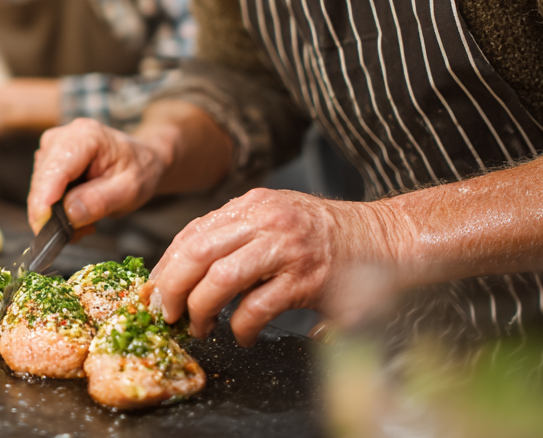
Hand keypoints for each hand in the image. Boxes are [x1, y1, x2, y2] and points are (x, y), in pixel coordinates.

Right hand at [27, 118, 170, 232]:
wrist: (140, 160)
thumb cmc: (139, 170)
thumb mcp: (130, 189)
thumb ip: (100, 201)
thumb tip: (68, 214)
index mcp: (85, 136)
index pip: (55, 170)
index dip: (44, 200)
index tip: (42, 228)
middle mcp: (61, 137)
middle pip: (42, 181)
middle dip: (52, 214)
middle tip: (80, 233)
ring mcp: (52, 148)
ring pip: (40, 190)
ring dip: (56, 214)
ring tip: (86, 223)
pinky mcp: (48, 161)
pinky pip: (43, 191)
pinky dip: (56, 209)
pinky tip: (78, 213)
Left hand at [149, 189, 405, 346]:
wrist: (389, 240)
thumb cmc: (330, 238)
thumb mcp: (278, 221)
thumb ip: (238, 237)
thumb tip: (186, 275)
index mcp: (252, 205)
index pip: (192, 233)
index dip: (165, 265)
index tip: (152, 291)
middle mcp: (265, 220)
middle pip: (196, 253)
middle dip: (171, 289)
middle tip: (166, 314)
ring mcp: (286, 248)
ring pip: (220, 278)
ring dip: (201, 310)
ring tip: (202, 328)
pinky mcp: (307, 279)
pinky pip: (257, 307)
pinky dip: (242, 327)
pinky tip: (244, 336)